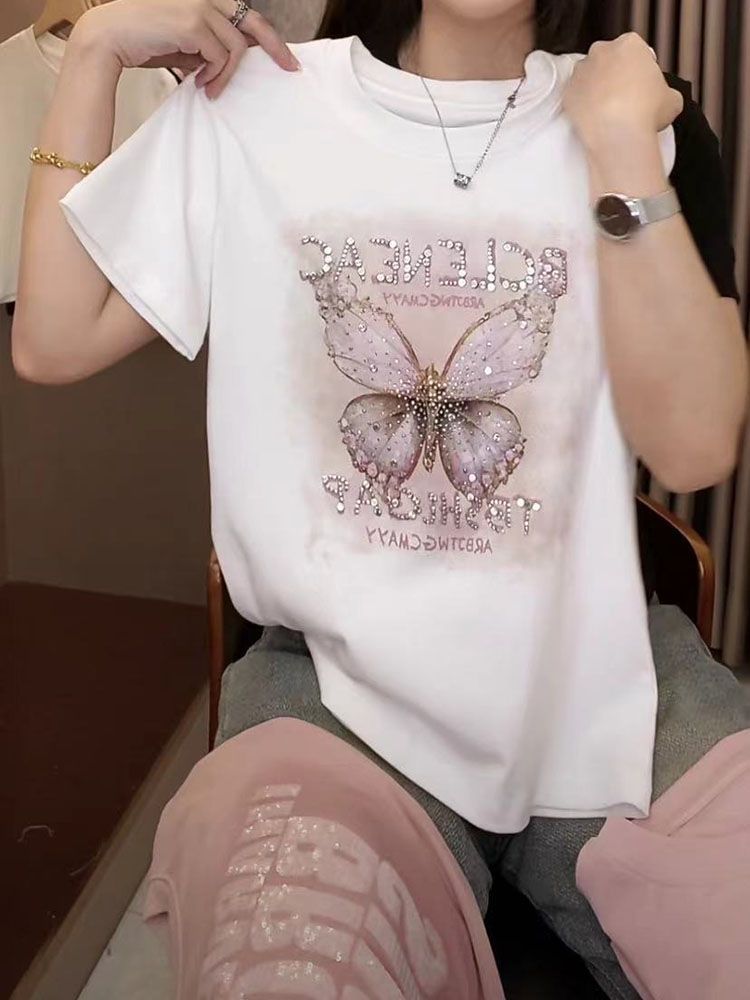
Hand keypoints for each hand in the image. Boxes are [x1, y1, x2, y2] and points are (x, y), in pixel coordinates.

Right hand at [69, 0, 299, 98]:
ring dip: (226, 74)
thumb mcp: (183, 45)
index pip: (244, 14)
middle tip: (290, 68)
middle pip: (253, 20)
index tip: (286, 58)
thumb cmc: (143, 41)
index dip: (268, 36)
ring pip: (235, 47)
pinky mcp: (193, 22)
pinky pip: (221, 55)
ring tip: (210, 89)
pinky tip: (200, 83)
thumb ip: (207, 48)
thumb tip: (229, 63)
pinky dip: (216, 74)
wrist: (109, 37)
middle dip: (275, 47)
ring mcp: (199, 6)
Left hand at [562, 32, 683, 152]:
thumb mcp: (672, 99)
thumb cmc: (647, 112)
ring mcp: (581, 72)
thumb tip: (665, 99)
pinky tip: (594, 118)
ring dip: (597, 88)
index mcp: (630, 44)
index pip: (635, 51)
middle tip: (624, 97)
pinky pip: (576, 96)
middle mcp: (602, 52)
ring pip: (590, 76)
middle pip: (609, 60)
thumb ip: (666, 92)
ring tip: (608, 110)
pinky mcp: (567, 93)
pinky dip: (583, 105)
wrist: (617, 135)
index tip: (641, 85)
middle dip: (615, 74)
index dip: (639, 69)